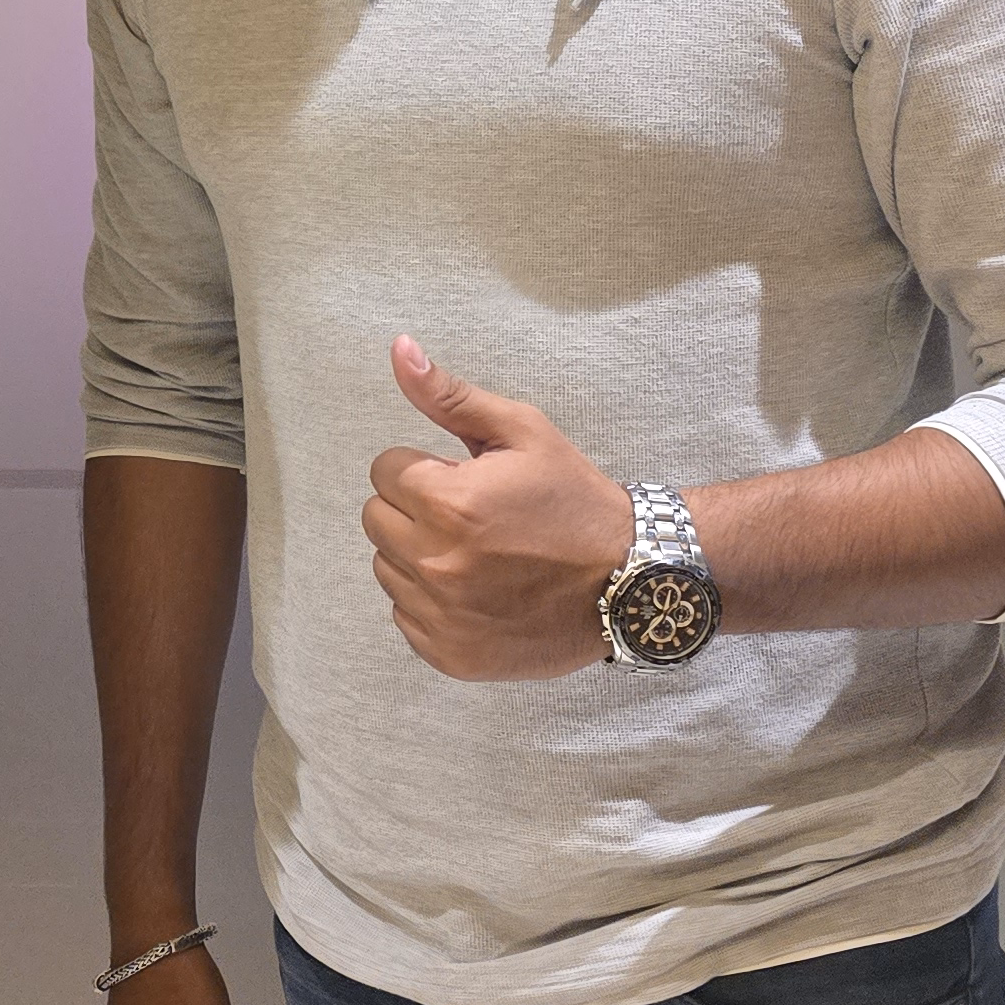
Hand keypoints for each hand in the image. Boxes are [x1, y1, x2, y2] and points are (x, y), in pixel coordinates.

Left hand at [366, 336, 628, 680]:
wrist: (628, 581)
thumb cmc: (574, 500)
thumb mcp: (522, 433)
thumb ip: (450, 396)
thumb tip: (399, 350)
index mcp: (449, 503)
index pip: (384, 470)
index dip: (423, 468)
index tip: (463, 478)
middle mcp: (437, 563)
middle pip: (376, 519)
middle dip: (413, 508)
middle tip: (468, 514)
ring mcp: (441, 615)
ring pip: (387, 568)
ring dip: (418, 555)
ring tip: (476, 553)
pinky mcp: (449, 655)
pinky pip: (405, 616)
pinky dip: (431, 602)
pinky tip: (477, 591)